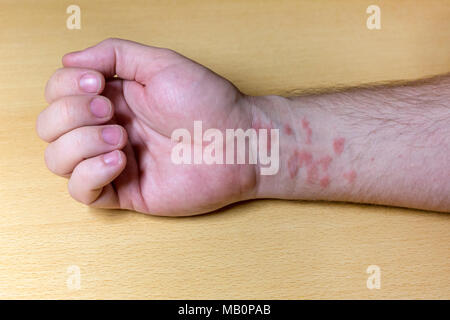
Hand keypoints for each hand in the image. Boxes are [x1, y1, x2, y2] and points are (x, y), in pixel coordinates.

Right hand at [37, 38, 256, 215]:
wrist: (236, 142)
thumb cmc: (208, 102)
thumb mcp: (161, 64)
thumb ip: (114, 54)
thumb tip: (70, 60)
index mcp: (113, 98)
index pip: (57, 92)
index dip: (65, 88)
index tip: (97, 85)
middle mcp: (107, 129)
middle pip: (50, 126)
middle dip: (71, 115)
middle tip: (111, 113)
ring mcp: (113, 161)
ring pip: (57, 159)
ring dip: (80, 143)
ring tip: (121, 138)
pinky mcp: (124, 191)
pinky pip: (80, 191)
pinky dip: (89, 174)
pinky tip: (121, 161)